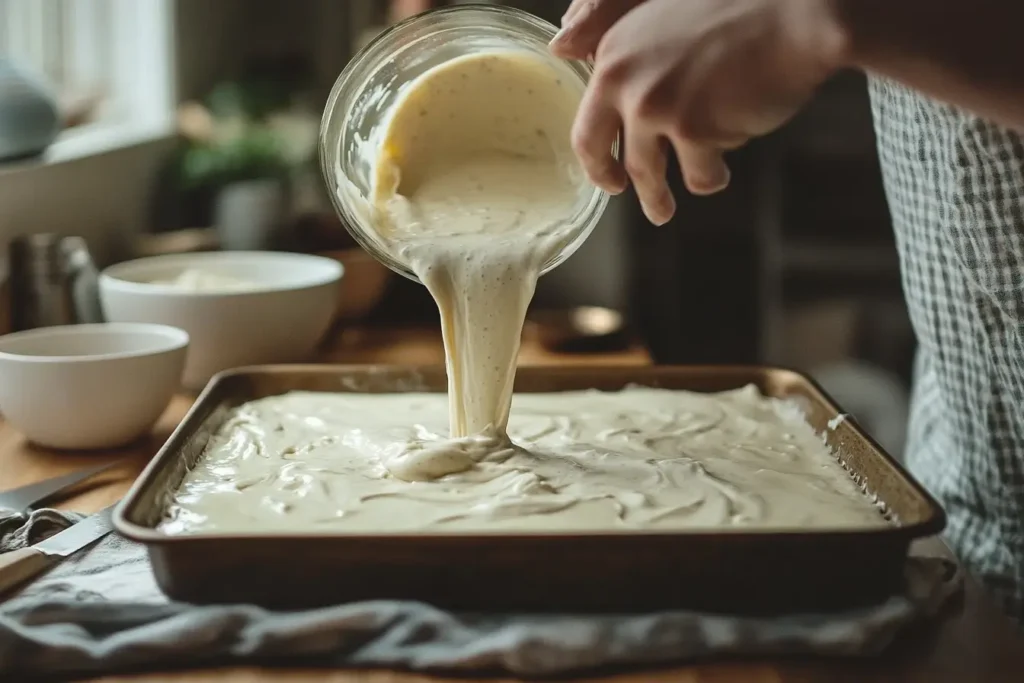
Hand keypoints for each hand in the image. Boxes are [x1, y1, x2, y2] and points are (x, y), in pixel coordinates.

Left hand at [567, 0, 846, 224]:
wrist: (795, 11)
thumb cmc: (740, 9)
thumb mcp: (664, 17)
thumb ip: (624, 47)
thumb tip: (563, 44)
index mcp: (615, 51)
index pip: (588, 114)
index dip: (594, 149)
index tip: (606, 165)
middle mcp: (624, 79)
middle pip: (596, 149)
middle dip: (608, 179)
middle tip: (617, 192)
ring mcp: (655, 105)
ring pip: (647, 173)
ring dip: (656, 199)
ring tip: (662, 212)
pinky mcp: (693, 130)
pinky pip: (697, 174)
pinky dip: (712, 174)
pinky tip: (725, 163)